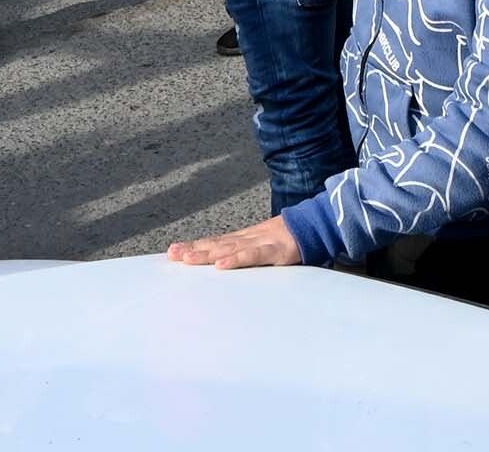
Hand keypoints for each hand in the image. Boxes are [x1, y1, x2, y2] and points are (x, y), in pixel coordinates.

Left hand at [166, 215, 301, 268]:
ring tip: (187, 259)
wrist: (316, 223)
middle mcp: (248, 238)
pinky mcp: (275, 250)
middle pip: (217, 244)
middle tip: (172, 254)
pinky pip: (253, 256)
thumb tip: (230, 262)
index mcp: (245, 238)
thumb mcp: (266, 244)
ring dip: (206, 254)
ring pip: (229, 249)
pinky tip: (221, 266)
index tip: (173, 250)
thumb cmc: (291, 237)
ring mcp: (261, 242)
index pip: (215, 241)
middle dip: (193, 249)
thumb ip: (249, 252)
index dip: (195, 245)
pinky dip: (236, 260)